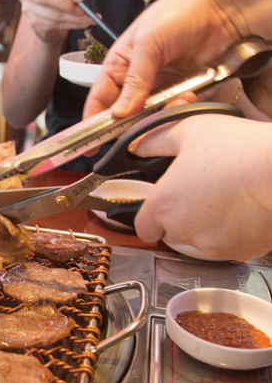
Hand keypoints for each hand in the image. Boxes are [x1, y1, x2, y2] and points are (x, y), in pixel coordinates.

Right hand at [17, 0, 91, 43]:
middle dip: (66, 3)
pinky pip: (54, 25)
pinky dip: (72, 25)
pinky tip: (83, 23)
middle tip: (82, 9)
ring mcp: (28, 10)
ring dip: (73, 17)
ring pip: (52, 14)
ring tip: (88, 18)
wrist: (52, 20)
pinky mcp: (34, 24)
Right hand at [83, 0, 246, 119]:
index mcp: (118, 63)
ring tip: (174, 102)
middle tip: (134, 133)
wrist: (223, 8)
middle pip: (122, 112)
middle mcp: (135, 77)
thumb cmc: (179, 11)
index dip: (91, 121)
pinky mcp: (181, 89)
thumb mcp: (148, 44)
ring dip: (159, 115)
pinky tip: (188, 97)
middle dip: (128, 123)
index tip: (89, 142)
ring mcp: (159, 84)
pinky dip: (179, 108)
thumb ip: (134, 80)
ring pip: (149, 114)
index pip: (98, 98)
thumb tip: (119, 112)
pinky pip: (173, 108)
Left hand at [132, 114, 271, 260]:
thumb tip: (139, 146)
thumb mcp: (189, 130)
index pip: (143, 227)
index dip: (153, 216)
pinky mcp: (241, 252)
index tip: (164, 206)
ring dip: (208, 227)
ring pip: (201, 242)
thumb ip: (156, 141)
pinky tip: (244, 209)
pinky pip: (231, 246)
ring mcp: (213, 245)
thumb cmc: (240, 150)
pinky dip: (235, 233)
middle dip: (182, 218)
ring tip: (226, 198)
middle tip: (202, 194)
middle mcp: (183, 231)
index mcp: (163, 206)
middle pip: (172, 234)